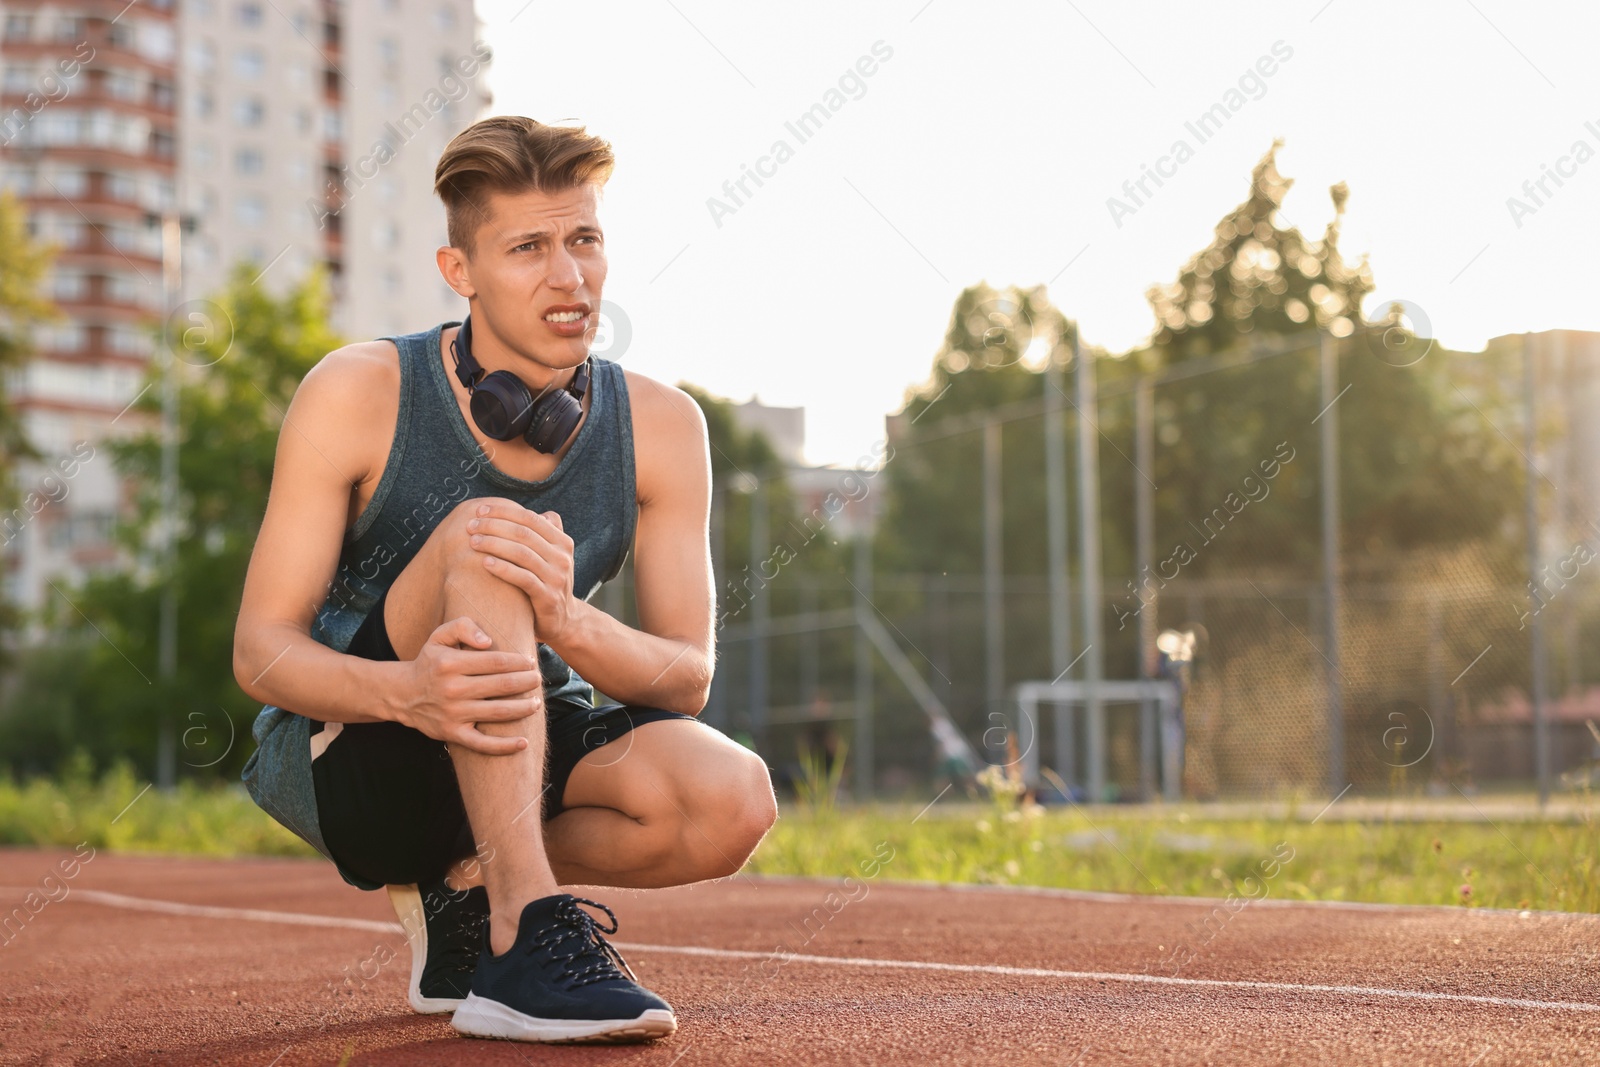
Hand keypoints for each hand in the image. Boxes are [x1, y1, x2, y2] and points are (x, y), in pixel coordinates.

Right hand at [395, 617, 542, 754]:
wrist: (403, 694)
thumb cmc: (430, 662)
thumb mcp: (439, 636)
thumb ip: (463, 627)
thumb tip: (488, 641)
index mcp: (451, 663)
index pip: (496, 661)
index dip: (518, 662)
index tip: (530, 662)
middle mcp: (452, 689)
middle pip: (502, 685)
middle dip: (527, 682)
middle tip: (538, 679)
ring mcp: (453, 714)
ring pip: (498, 712)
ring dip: (524, 708)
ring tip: (536, 703)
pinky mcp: (453, 733)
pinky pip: (482, 744)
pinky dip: (504, 746)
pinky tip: (523, 743)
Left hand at [465, 500, 577, 643]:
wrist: (562, 620)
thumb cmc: (547, 583)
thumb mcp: (551, 556)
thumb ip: (545, 535)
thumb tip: (540, 512)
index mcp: (563, 542)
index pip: (530, 518)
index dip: (504, 511)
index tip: (480, 510)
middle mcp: (563, 557)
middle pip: (524, 533)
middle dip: (494, 526)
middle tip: (471, 526)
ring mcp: (557, 577)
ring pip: (522, 553)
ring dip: (494, 544)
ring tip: (473, 542)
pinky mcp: (548, 597)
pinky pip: (523, 578)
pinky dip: (503, 568)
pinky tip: (484, 563)